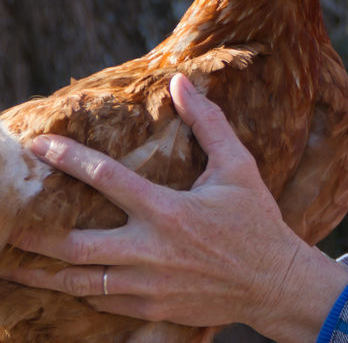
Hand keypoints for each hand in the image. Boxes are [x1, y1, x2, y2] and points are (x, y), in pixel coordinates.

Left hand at [3, 74, 347, 338]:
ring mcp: (148, 285)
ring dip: (43, 273)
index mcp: (168, 210)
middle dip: (34, 237)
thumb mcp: (238, 166)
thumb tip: (181, 84)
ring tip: (15, 265)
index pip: (106, 178)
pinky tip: (67, 284)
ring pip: (79, 282)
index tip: (37, 147)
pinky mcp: (151, 308)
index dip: (67, 159)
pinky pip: (103, 302)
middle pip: (74, 246)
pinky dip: (81, 292)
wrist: (274, 282)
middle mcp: (151, 250)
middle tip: (8, 226)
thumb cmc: (257, 220)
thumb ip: (208, 124)